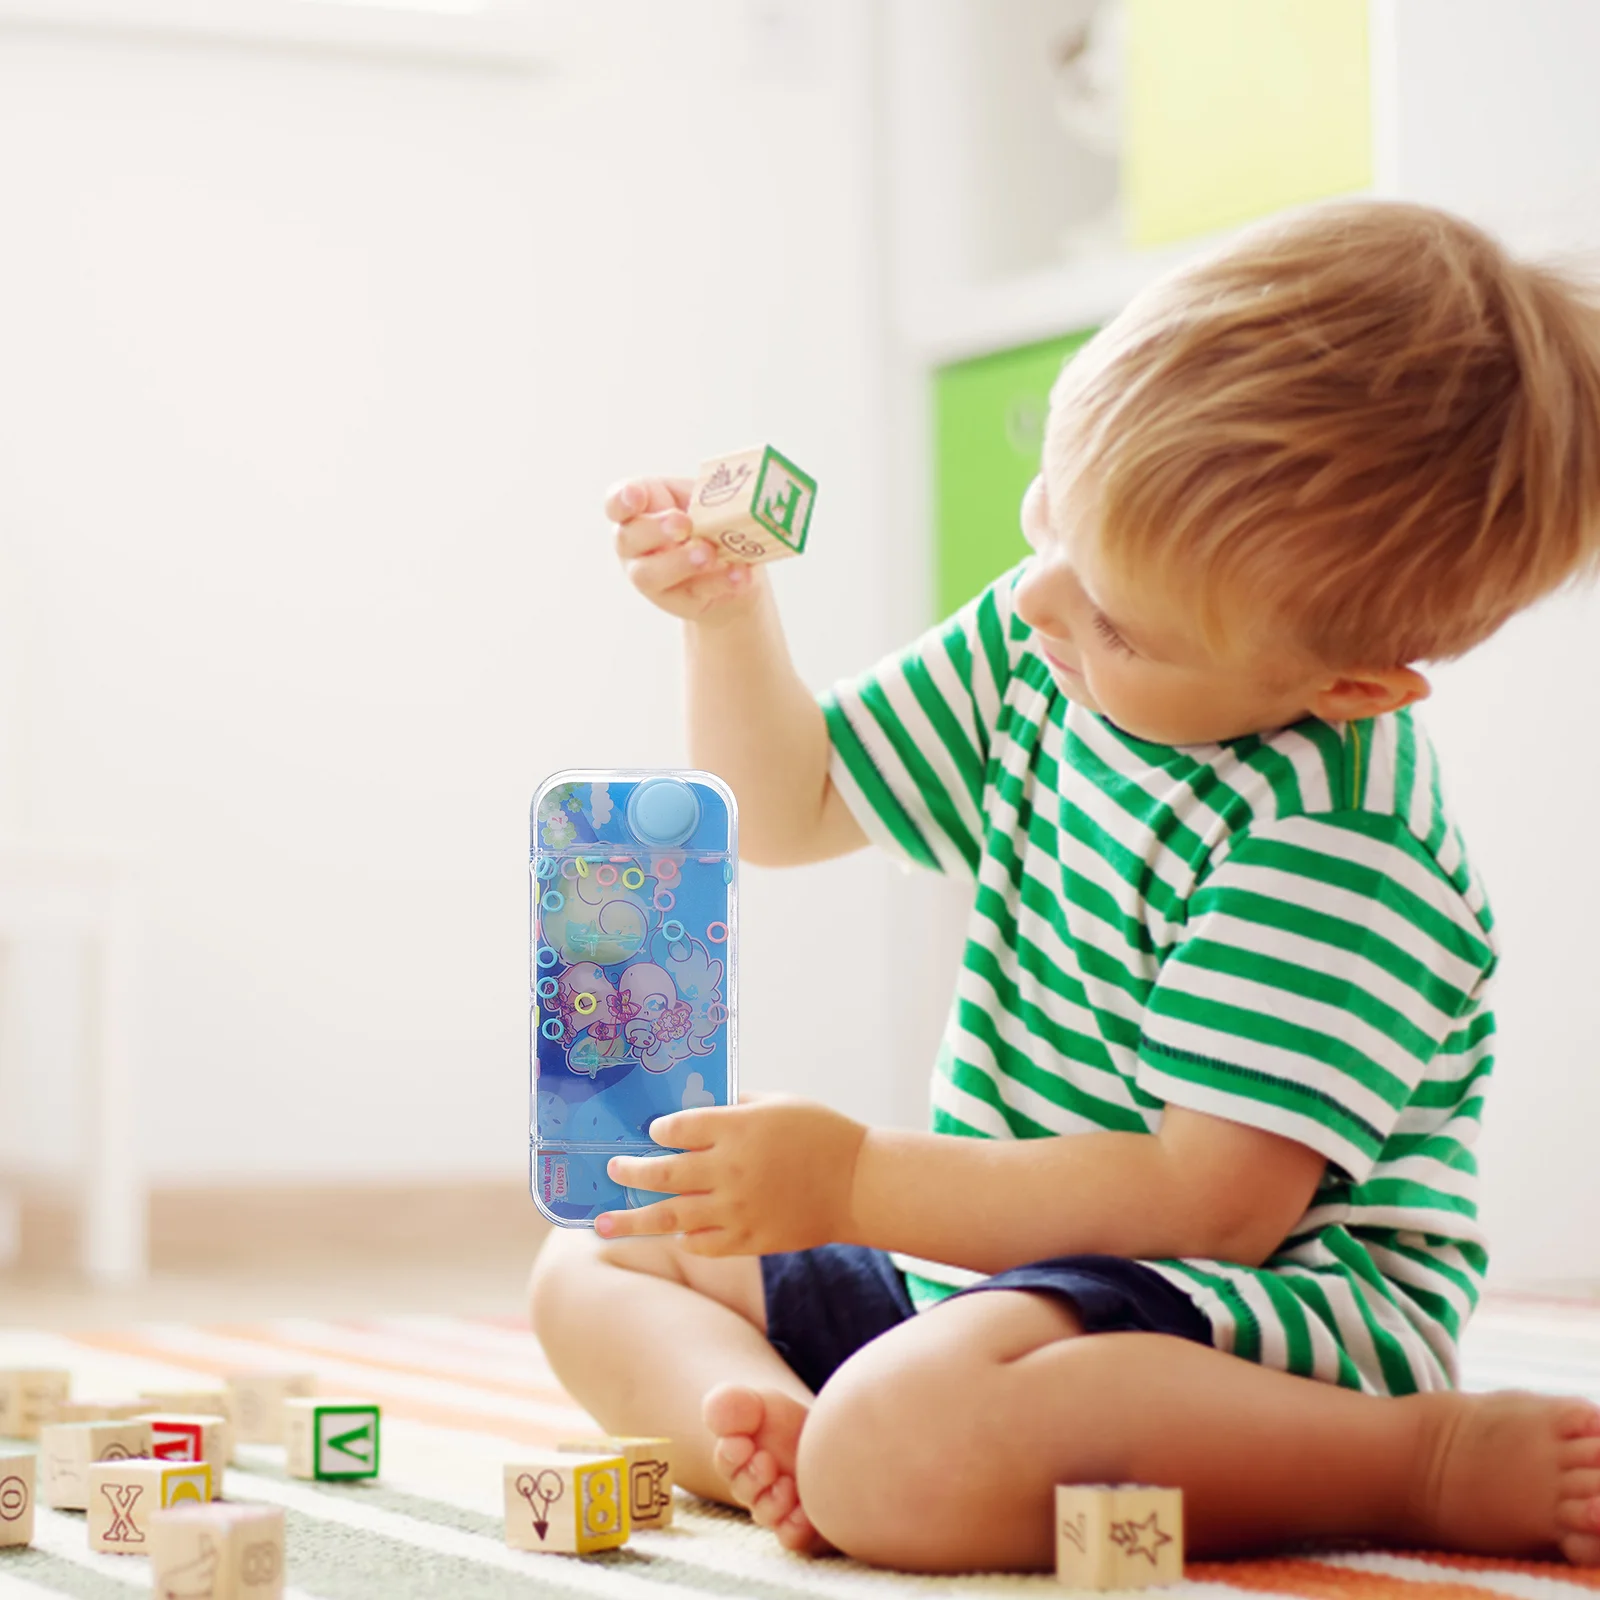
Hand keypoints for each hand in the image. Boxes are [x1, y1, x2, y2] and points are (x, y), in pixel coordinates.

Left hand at [598, 1096, 867, 1255]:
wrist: (858, 1184)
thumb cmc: (820, 1133)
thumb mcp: (778, 1103)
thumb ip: (735, 1105)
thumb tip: (696, 1106)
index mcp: (738, 1128)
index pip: (679, 1128)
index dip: (660, 1130)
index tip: (653, 1131)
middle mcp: (731, 1170)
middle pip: (664, 1173)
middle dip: (630, 1172)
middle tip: (612, 1170)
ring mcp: (737, 1209)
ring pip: (671, 1216)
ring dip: (633, 1219)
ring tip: (602, 1224)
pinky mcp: (749, 1239)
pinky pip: (702, 1243)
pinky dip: (683, 1237)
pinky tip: (672, 1231)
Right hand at [605, 477, 762, 621]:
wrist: (731, 566)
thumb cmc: (707, 520)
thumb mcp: (703, 498)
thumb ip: (703, 495)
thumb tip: (724, 498)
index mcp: (638, 512)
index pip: (616, 504)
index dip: (621, 500)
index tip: (637, 496)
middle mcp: (635, 546)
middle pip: (628, 539)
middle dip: (655, 530)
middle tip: (683, 524)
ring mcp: (651, 576)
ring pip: (649, 574)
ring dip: (679, 562)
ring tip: (708, 554)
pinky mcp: (677, 600)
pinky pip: (694, 593)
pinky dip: (719, 582)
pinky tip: (740, 573)